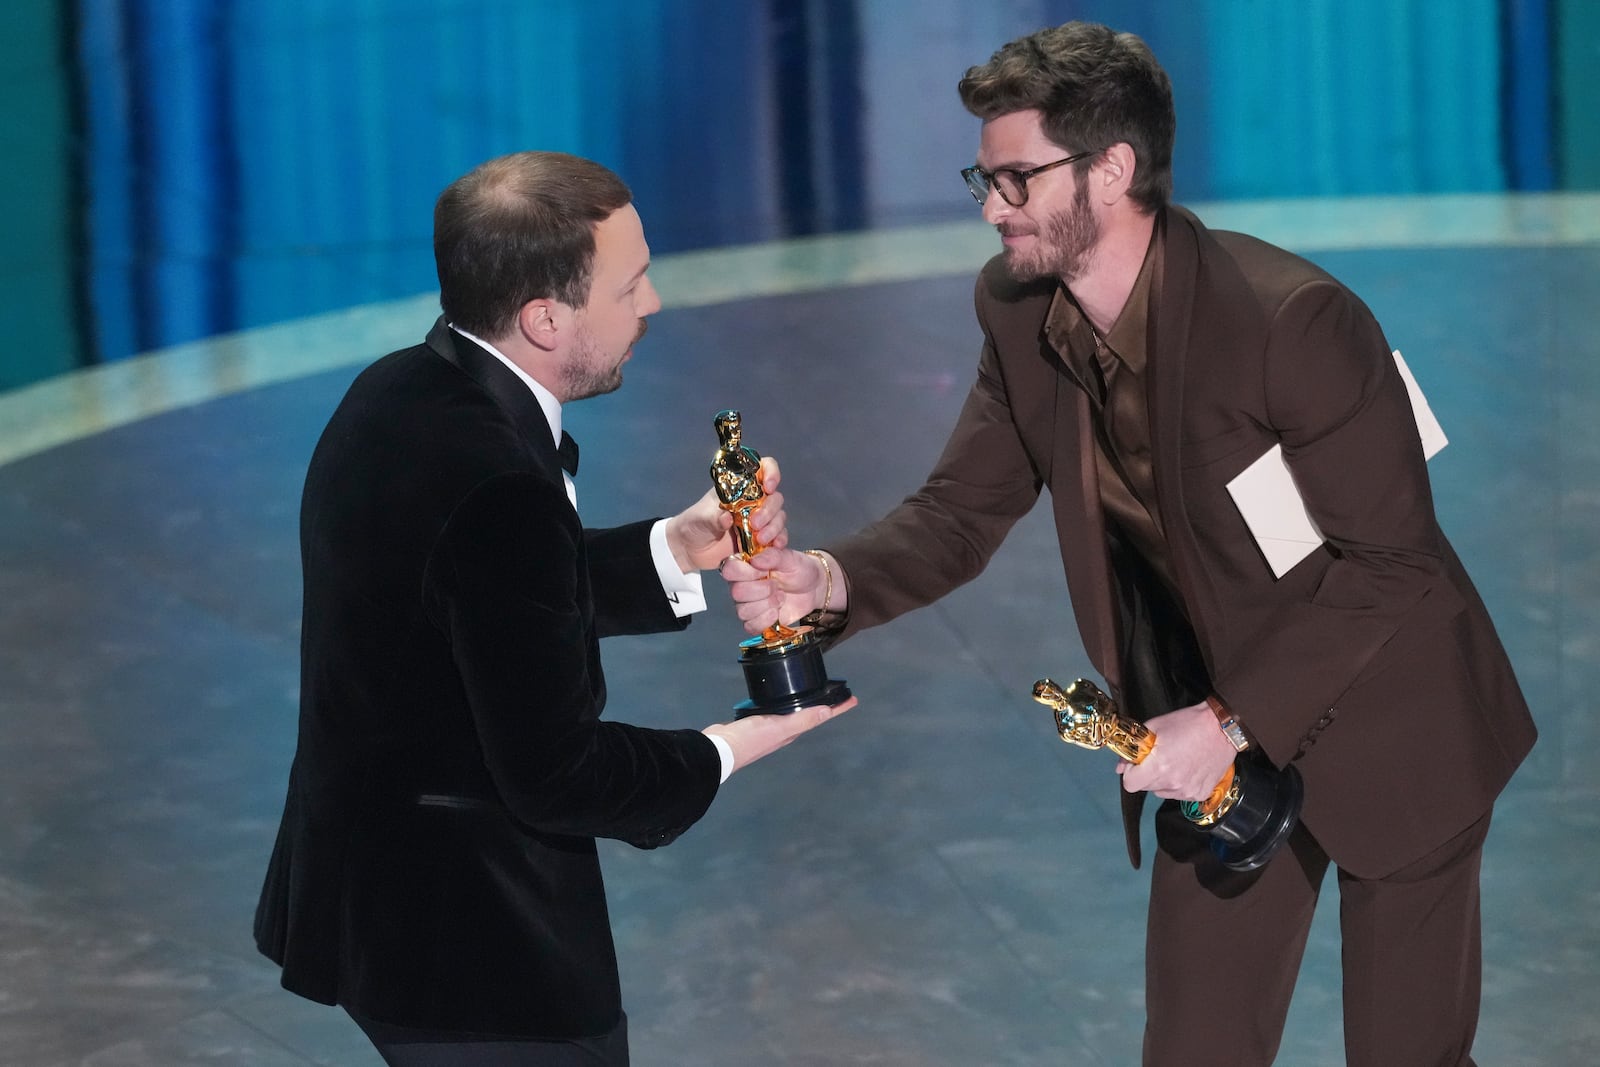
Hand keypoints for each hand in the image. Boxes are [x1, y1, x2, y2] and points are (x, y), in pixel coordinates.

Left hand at [665, 457, 788, 571]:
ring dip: (774, 527)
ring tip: (761, 539)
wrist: (690, 550)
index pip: (763, 469)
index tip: (768, 487)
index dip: (771, 473)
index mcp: (739, 487)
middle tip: (754, 523)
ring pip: (779, 517)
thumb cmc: (694, 525)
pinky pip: (778, 537)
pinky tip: (775, 546)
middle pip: (775, 497)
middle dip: (769, 510)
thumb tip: (726, 518)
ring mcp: (759, 520)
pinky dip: (779, 540)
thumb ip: (713, 517)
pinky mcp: (761, 539)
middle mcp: (753, 501)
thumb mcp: (700, 518)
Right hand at [704, 695, 857, 773]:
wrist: (718, 749)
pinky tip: (778, 692)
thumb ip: (801, 720)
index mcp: (791, 732)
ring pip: (791, 710)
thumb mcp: (778, 727)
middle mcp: (783, 730)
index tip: (852, 698)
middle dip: (822, 703)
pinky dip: (782, 699)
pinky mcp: (754, 720)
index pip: (819, 717)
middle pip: (808, 713)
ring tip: (811, 688)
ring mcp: (768, 726)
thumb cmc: (750, 738)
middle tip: (834, 690)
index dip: (836, 708)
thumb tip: (826, 712)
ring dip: (803, 701)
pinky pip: (774, 707)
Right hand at [721, 546, 839, 635]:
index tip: (765, 571)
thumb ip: (772, 555)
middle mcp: (741, 585)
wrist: (813, 588)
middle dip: (762, 590)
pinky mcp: (755, 620)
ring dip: (767, 605)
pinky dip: (766, 621)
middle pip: (737, 592)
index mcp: (745, 566)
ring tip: (780, 597)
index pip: (729, 570)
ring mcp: (747, 604)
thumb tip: (755, 560)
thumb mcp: (789, 557)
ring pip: (743, 611)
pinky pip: (750, 626)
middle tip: (776, 585)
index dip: (747, 573)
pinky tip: (776, 612)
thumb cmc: (799, 570)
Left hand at [1117, 700, 1236, 801]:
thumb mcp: (1155, 727)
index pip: (1130, 784)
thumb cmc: (1189, 723)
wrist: (1222, 728)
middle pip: (1145, 788)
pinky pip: (1180, 794)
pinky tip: (1188, 768)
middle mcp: (1173, 783)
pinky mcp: (1200, 794)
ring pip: (1162, 792)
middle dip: (1146, 774)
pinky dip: (1180, 784)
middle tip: (1158, 757)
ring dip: (1163, 780)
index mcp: (1159, 767)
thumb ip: (1134, 748)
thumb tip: (1120, 766)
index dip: (1131, 772)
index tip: (1138, 762)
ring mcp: (1188, 791)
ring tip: (1176, 761)